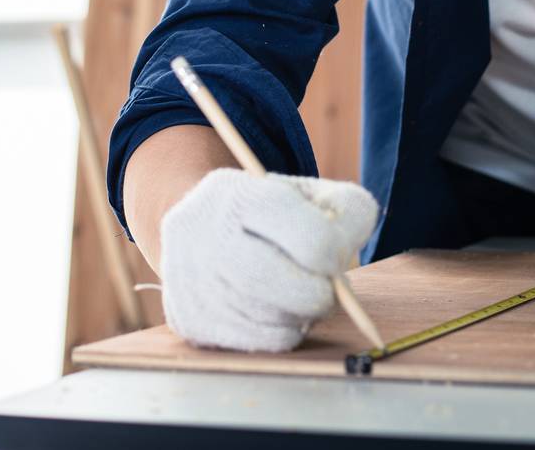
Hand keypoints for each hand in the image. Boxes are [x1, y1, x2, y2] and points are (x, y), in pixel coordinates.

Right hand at [159, 167, 378, 351]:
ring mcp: (191, 280)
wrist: (196, 229)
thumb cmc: (267, 213)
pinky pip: (260, 342)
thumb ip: (345, 211)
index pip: (310, 238)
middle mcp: (204, 235)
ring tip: (295, 292)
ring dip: (300, 314)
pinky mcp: (189, 318)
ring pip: (274, 318)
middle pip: (288, 286)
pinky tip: (274, 310)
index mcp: (239, 194)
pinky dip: (282, 332)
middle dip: (319, 294)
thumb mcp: (305, 192)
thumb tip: (342, 271)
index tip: (334, 256)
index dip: (336, 253)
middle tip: (324, 289)